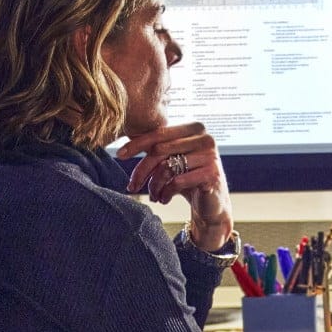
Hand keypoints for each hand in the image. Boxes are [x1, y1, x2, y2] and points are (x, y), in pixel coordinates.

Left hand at [119, 122, 232, 250]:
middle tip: (132, 186)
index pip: (159, 133)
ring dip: (154, 186)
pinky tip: (164, 199)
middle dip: (142, 171)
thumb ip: (156, 147)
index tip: (119, 155)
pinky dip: (166, 193)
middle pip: (160, 150)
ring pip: (167, 167)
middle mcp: (205, 138)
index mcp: (194, 128)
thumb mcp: (172, 159)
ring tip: (153, 196)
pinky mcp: (212, 174)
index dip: (137, 144)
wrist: (212, 203)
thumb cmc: (188, 178)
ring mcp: (210, 155)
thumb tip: (124, 142)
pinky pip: (178, 181)